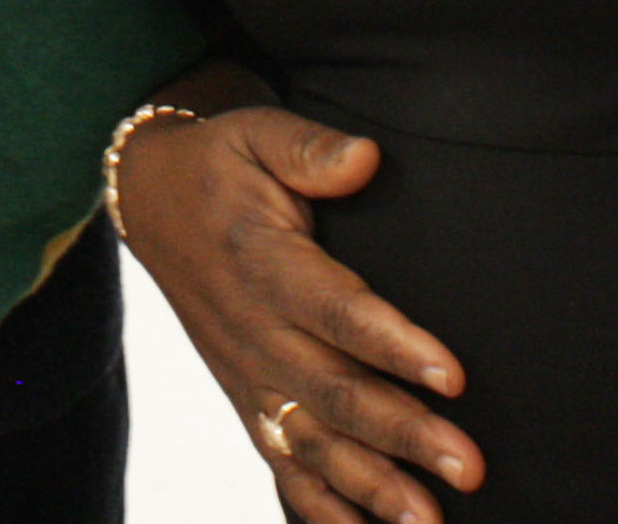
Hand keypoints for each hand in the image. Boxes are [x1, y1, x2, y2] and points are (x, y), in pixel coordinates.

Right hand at [114, 104, 482, 523]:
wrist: (147, 200)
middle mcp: (254, 330)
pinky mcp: (245, 397)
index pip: (336, 310)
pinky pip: (279, 462)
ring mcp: (247, 373)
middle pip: (335, 392)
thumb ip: (308, 148)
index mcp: (263, 263)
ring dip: (371, 486)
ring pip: (312, 441)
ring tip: (430, 520)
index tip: (454, 375)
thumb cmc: (219, 163)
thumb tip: (366, 157)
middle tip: (470, 466)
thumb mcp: (256, 132)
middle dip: (403, 435)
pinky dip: (317, 507)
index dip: (392, 345)